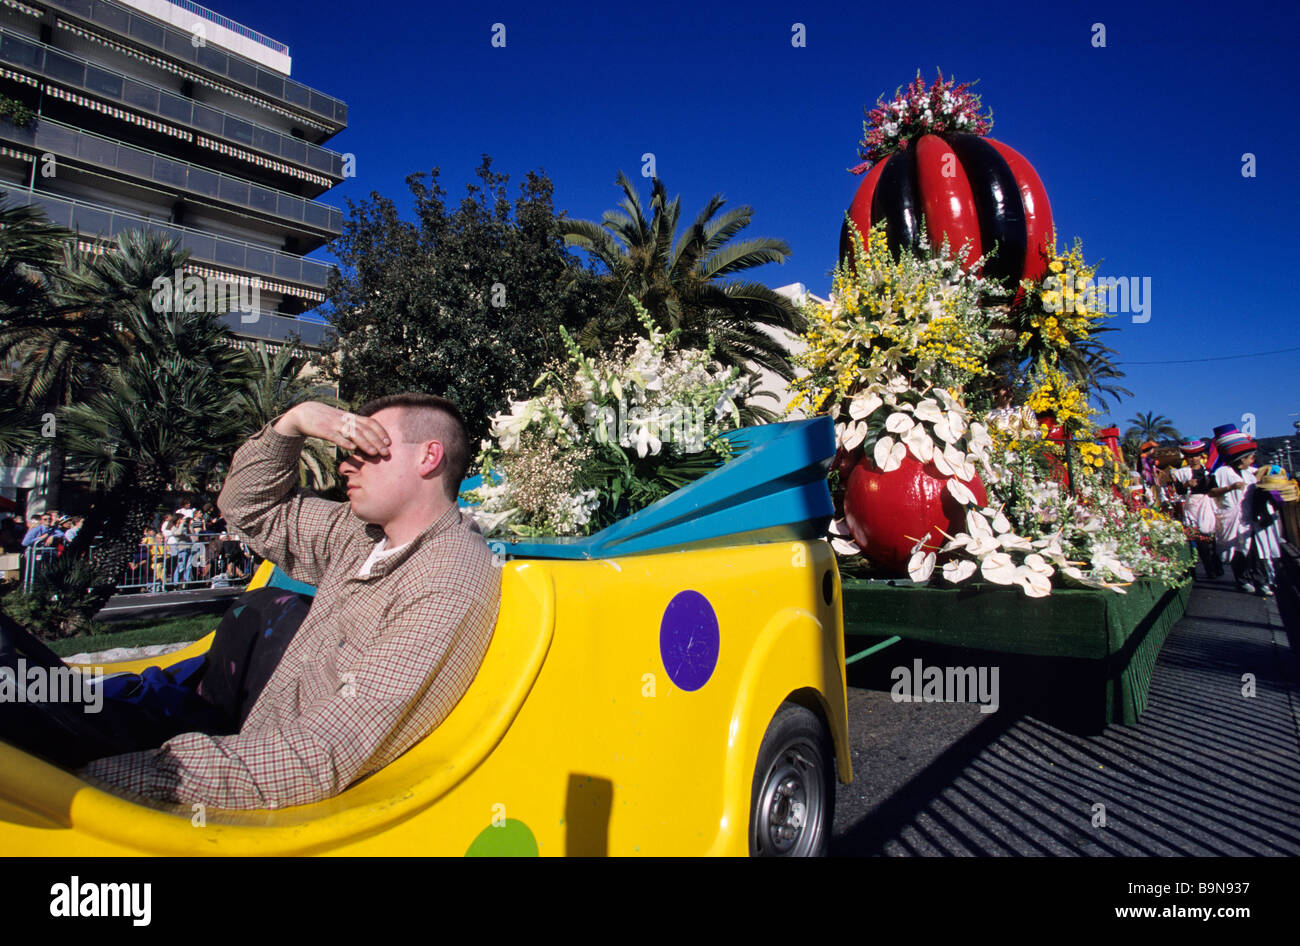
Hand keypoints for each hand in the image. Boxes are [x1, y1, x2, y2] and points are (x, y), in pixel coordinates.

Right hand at [274, 402, 391, 457]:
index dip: (381, 432)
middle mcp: (345, 419)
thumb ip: (353, 428)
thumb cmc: (325, 420)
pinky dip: (344, 441)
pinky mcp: (324, 430)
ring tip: (374, 453)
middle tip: (386, 453)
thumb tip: (367, 440)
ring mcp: (335, 424)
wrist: (304, 413)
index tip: (389, 442)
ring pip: (353, 433)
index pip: (370, 422)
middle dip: (377, 441)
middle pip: (365, 429)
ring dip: (365, 443)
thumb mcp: (341, 422)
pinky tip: (352, 449)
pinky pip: (335, 436)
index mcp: (351, 417)